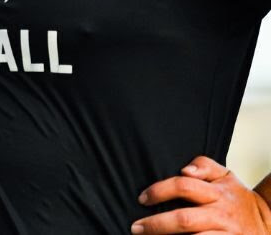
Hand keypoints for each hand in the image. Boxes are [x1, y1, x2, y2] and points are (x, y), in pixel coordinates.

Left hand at [131, 156, 270, 233]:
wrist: (268, 222)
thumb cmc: (237, 198)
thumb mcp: (226, 176)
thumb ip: (204, 165)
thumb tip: (184, 168)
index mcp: (216, 192)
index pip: (183, 186)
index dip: (159, 191)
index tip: (142, 198)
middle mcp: (220, 214)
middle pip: (184, 219)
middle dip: (156, 224)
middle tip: (136, 227)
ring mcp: (225, 234)